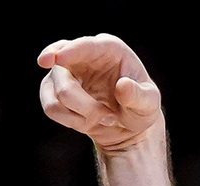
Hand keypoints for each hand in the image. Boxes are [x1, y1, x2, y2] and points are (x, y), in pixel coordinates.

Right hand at [37, 34, 163, 153]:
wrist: (127, 125)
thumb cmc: (139, 107)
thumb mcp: (149, 104)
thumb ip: (139, 96)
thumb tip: (123, 86)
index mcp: (108, 48)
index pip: (85, 45)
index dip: (70, 51)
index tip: (55, 59)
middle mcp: (82, 54)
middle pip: (63, 74)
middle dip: (85, 105)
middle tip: (110, 118)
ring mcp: (64, 70)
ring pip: (56, 96)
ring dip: (80, 116)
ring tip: (103, 118)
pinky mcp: (53, 88)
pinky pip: (50, 107)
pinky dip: (70, 121)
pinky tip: (87, 121)